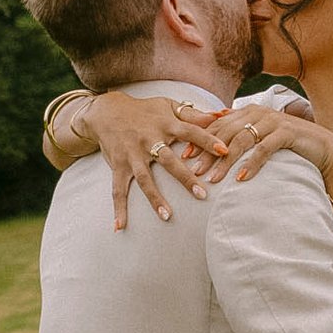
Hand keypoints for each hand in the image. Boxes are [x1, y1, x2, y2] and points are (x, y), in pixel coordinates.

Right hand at [79, 92, 231, 228]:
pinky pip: (117, 189)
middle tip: (202, 195)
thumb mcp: (168, 106)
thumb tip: (221, 115)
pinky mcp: (118, 166)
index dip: (207, 140)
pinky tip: (120, 226)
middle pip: (168, 160)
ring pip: (144, 178)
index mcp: (165, 124)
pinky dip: (119, 208)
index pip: (190, 131)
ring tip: (167, 216)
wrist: (107, 110)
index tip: (225, 151)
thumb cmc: (144, 110)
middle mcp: (148, 140)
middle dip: (185, 177)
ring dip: (154, 198)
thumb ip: (194, 114)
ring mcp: (132, 155)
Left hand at [195, 104, 332, 193]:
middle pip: (226, 132)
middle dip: (208, 152)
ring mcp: (272, 121)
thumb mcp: (261, 136)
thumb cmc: (289, 145)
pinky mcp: (286, 133)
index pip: (218, 124)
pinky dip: (251, 164)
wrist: (322, 147)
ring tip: (214, 179)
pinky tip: (241, 178)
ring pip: (242, 141)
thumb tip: (214, 127)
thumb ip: (240, 130)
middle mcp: (258, 112)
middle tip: (194, 170)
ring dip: (225, 161)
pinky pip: (264, 149)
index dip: (200, 139)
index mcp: (248, 111)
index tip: (184, 155)